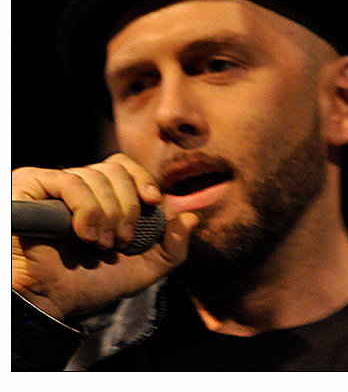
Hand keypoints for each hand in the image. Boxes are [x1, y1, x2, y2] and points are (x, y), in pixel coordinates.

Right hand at [12, 153, 198, 320]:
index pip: (124, 166)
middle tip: (121, 239)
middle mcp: (80, 185)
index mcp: (104, 196)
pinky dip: (86, 208)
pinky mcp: (33, 187)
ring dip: (106, 213)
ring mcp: (55, 185)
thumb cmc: (95, 283)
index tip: (153, 201)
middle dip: (127, 206)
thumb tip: (192, 217)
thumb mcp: (145, 269)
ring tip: (101, 244)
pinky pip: (69, 182)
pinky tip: (84, 234)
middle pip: (114, 169)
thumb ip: (173, 247)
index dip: (142, 179)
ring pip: (94, 176)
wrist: (56, 303)